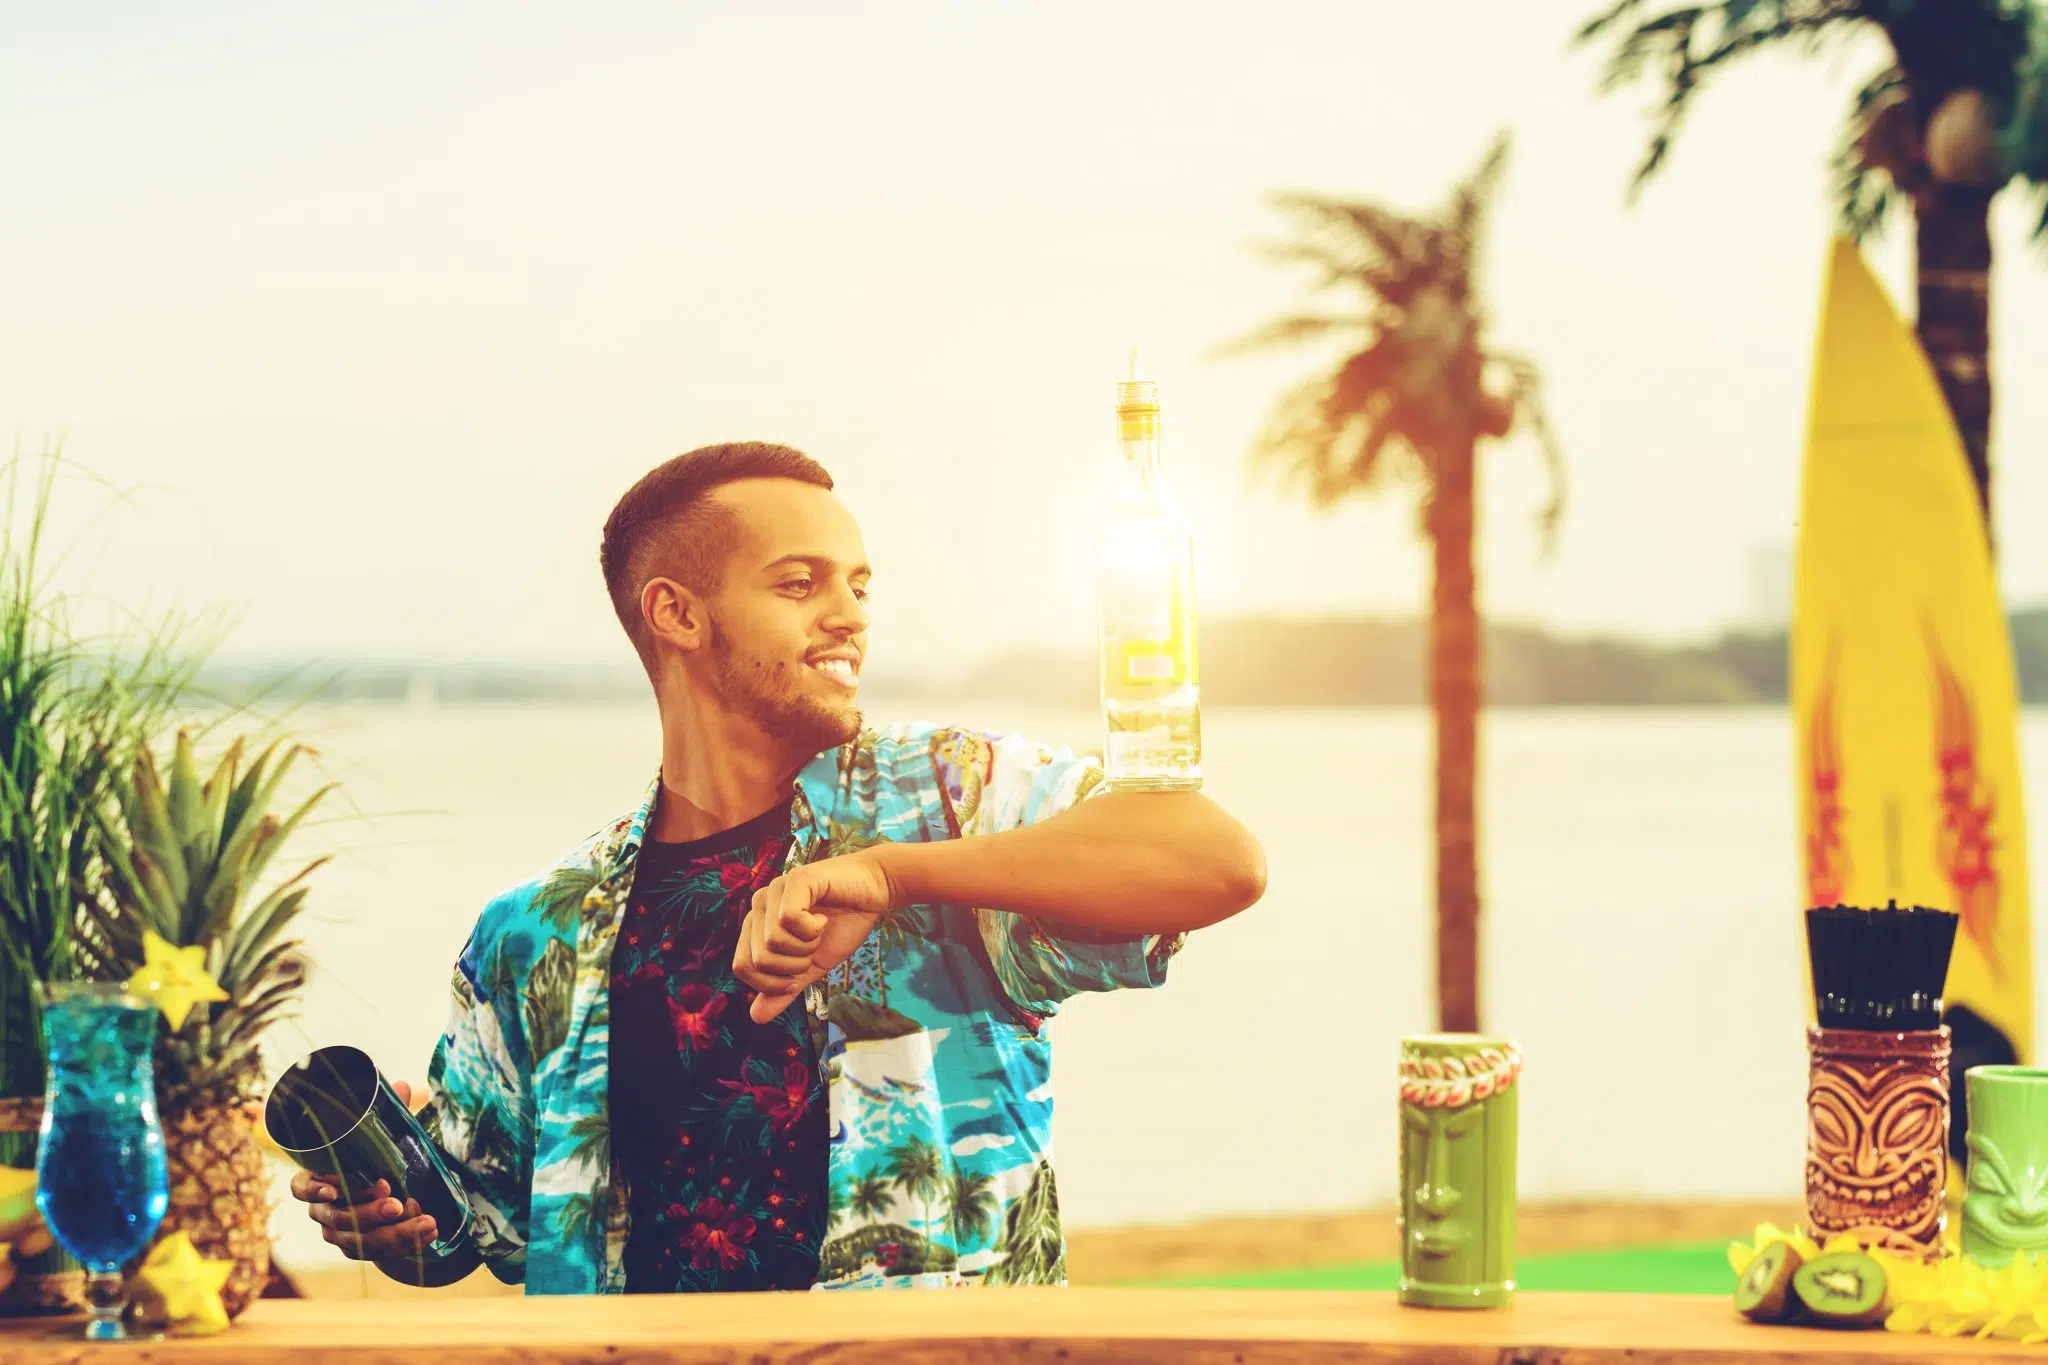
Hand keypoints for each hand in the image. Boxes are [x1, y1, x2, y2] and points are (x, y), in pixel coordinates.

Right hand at [290, 1080, 438, 1261]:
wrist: (385, 1193)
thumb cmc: (371, 1158)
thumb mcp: (378, 1136)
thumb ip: (386, 1114)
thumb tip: (402, 1086)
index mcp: (317, 1180)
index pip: (300, 1188)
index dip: (311, 1192)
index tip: (331, 1191)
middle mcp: (323, 1210)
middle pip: (338, 1218)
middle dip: (368, 1212)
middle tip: (396, 1203)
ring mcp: (340, 1233)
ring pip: (360, 1241)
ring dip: (394, 1234)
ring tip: (426, 1221)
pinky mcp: (362, 1248)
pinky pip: (380, 1252)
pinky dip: (406, 1243)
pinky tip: (428, 1233)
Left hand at [734, 849, 897, 1023]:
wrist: (875, 893)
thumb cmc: (844, 924)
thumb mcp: (812, 967)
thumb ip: (785, 990)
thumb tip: (755, 1018)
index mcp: (758, 924)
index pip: (743, 967)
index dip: (774, 982)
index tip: (802, 968)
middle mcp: (759, 905)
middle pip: (758, 959)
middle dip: (794, 966)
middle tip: (814, 947)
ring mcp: (775, 890)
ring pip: (773, 941)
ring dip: (806, 947)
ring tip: (820, 930)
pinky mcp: (796, 879)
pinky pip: (789, 919)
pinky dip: (813, 929)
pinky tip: (823, 918)